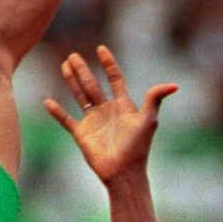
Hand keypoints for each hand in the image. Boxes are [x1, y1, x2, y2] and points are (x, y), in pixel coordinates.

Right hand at [45, 44, 177, 183]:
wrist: (123, 172)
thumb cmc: (138, 147)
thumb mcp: (148, 120)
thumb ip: (155, 100)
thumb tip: (174, 85)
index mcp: (123, 105)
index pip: (115, 79)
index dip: (109, 64)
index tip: (101, 49)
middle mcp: (107, 111)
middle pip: (93, 84)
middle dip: (83, 70)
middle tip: (73, 55)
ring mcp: (93, 121)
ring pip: (80, 96)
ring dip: (72, 81)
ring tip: (64, 65)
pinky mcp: (82, 133)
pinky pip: (66, 120)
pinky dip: (57, 112)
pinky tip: (48, 101)